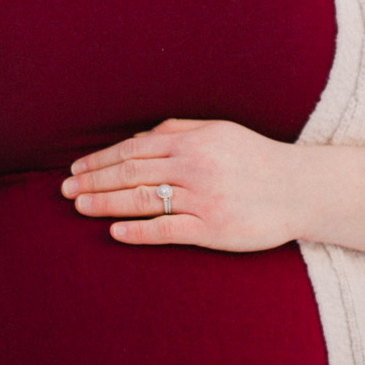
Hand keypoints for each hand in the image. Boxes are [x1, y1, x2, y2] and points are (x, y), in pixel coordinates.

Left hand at [61, 118, 311, 251]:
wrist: (300, 188)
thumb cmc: (255, 159)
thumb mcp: (218, 132)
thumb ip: (178, 131)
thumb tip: (137, 139)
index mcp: (192, 141)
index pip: (133, 150)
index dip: (100, 161)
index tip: (75, 171)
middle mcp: (194, 167)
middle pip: (131, 174)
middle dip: (93, 182)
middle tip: (64, 192)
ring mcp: (203, 198)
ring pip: (143, 200)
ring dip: (106, 203)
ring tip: (79, 207)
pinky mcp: (213, 228)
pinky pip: (168, 229)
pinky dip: (139, 230)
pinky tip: (115, 232)